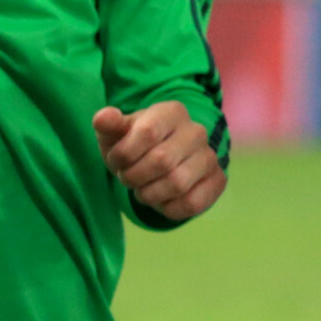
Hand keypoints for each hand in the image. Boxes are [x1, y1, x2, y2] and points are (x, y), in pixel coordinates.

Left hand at [94, 100, 226, 221]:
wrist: (162, 161)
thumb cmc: (134, 145)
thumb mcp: (116, 134)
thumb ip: (108, 125)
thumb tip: (103, 117)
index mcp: (172, 112)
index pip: (148, 132)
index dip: (125, 153)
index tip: (117, 159)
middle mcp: (196, 131)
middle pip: (162, 161)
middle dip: (134, 176)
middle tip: (128, 178)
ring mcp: (209, 156)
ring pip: (177, 184)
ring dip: (149, 194)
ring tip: (143, 189)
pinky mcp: (217, 181)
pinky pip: (192, 203)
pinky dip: (168, 208)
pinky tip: (162, 200)